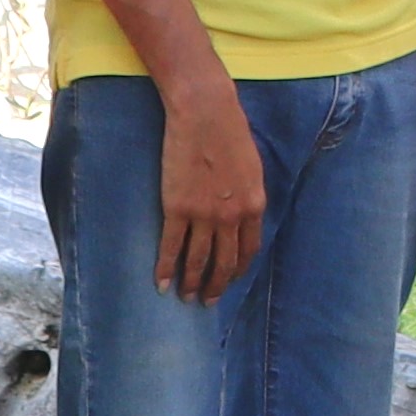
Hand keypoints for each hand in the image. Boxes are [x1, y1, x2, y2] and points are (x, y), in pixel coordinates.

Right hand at [154, 88, 273, 302]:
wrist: (206, 114)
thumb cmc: (230, 132)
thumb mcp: (252, 167)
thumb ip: (248, 194)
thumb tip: (242, 213)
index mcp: (254, 205)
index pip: (248, 250)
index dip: (238, 269)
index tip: (230, 281)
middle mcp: (231, 216)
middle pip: (224, 262)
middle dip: (216, 285)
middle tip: (207, 301)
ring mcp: (204, 215)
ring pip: (197, 260)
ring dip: (191, 283)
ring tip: (185, 297)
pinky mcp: (177, 208)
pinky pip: (171, 246)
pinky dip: (165, 268)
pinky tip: (161, 283)